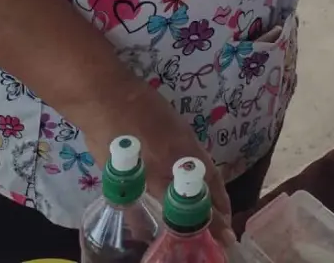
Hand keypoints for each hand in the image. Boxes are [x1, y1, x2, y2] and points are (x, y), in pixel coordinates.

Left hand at [83, 81, 234, 243]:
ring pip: (207, 169)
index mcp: (159, 173)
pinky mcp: (182, 126)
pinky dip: (208, 171)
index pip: (188, 207)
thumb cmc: (105, 136)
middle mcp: (177, 158)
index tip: (223, 239)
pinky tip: (205, 178)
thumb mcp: (113, 174)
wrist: (109, 94)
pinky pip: (201, 155)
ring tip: (222, 208)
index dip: (207, 223)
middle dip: (220, 209)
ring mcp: (183, 139)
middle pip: (207, 186)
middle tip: (228, 229)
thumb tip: (139, 229)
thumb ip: (130, 201)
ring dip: (217, 191)